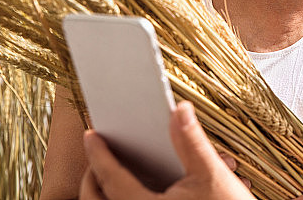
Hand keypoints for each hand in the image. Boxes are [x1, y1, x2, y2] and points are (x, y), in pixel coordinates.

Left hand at [80, 101, 253, 199]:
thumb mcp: (211, 175)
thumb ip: (192, 142)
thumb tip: (180, 110)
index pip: (110, 178)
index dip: (99, 154)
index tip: (91, 134)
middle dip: (93, 176)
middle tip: (98, 155)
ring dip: (106, 193)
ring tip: (114, 174)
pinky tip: (144, 190)